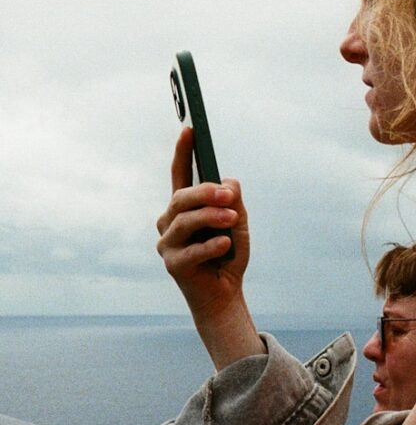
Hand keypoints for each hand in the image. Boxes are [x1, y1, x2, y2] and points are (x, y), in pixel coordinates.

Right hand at [156, 128, 251, 331]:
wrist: (225, 295)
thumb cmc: (228, 255)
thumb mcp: (237, 222)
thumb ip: (233, 200)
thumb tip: (228, 183)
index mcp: (184, 208)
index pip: (180, 175)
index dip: (183, 152)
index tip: (189, 128)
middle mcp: (170, 222)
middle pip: (181, 198)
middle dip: (205, 193)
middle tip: (228, 195)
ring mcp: (168, 244)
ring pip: (185, 221)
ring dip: (211, 218)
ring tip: (232, 219)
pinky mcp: (173, 265)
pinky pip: (192, 251)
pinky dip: (211, 246)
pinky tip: (224, 245)